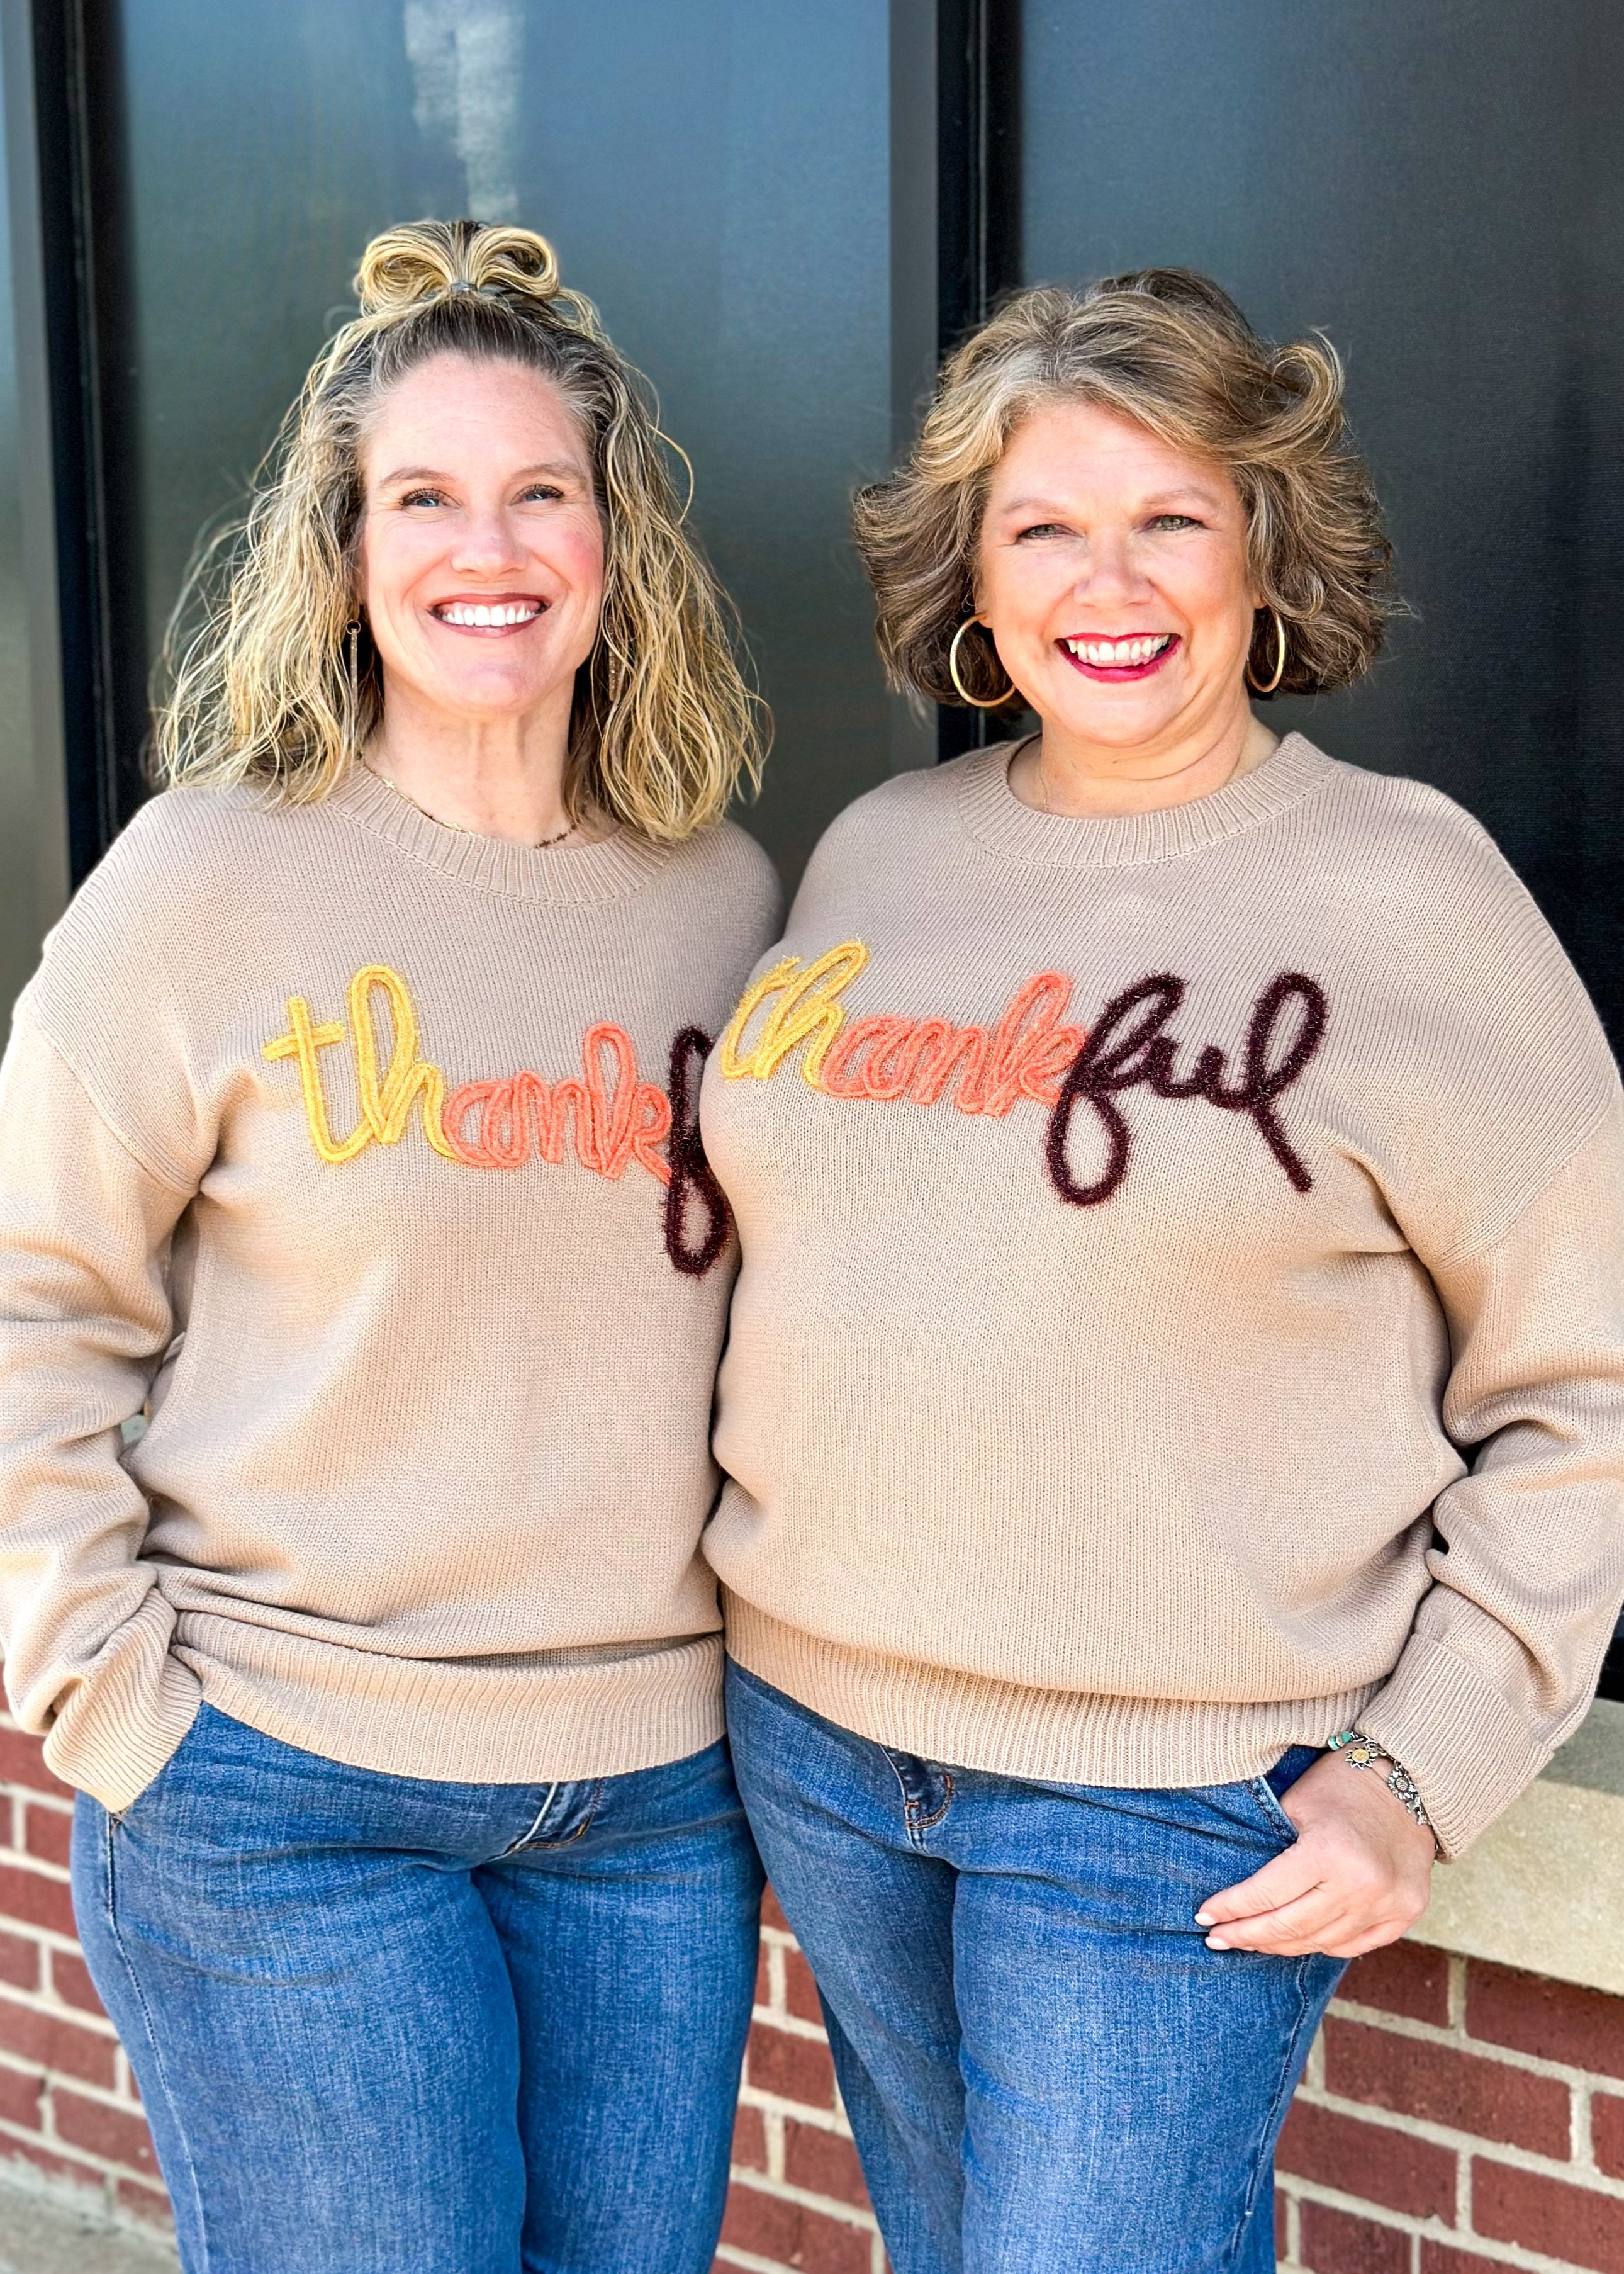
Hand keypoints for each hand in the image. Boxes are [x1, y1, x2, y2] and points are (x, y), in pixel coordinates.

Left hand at [1194, 1753, 1435, 1958]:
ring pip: (1321, 1942)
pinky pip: (1355, 1945)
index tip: (1203, 1916)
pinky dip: (1322, 1944)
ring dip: (1280, 1945)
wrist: (1406, 1777)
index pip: (1266, 1895)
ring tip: (1251, 1940)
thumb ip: (1272, 1851)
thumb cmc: (1341, 1784)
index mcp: (1328, 1852)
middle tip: (1217, 1939)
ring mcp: (1388, 1904)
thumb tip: (1238, 1893)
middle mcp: (1361, 1885)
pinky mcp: (1406, 1912)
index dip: (1230, 1909)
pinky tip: (1297, 1941)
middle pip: (1291, 1927)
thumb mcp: (1295, 1805)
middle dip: (1247, 1935)